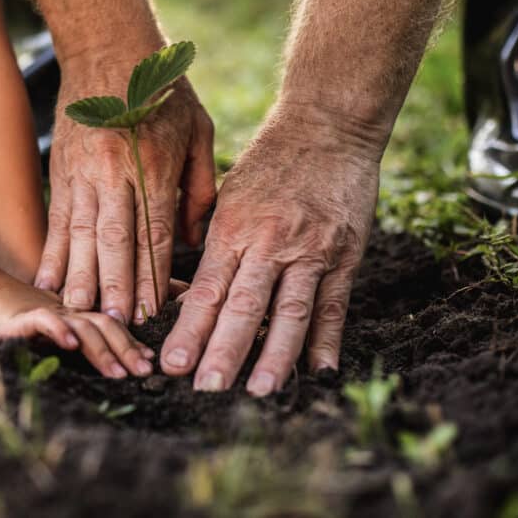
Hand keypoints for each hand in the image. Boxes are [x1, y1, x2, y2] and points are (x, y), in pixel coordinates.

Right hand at [0, 269, 155, 378]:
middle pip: (106, 324)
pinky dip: (60, 331)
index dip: (132, 342)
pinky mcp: (25, 316)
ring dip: (103, 350)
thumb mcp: (52, 330)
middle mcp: (68, 311)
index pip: (111, 324)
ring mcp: (49, 311)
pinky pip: (46, 321)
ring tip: (119, 372)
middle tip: (145, 371)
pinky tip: (71, 345)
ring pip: (83, 326)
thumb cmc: (16, 319)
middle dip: (128, 349)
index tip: (150, 362)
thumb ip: (74, 340)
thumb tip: (101, 361)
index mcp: (77, 315)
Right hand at [35, 76, 216, 325]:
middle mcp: (117, 171)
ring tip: (78, 313)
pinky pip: (57, 218)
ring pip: (82, 234)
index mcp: (155, 164)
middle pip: (116, 239)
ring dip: (81, 277)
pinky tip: (48, 281)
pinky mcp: (61, 170)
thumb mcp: (198, 130)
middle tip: (115, 325)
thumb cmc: (164, 92)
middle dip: (115, 286)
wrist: (109, 49)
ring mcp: (84, 171)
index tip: (152, 310)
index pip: (155, 231)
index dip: (152, 274)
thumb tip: (195, 237)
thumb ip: (200, 186)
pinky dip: (52, 252)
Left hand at [160, 104, 383, 394]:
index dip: (189, 329)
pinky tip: (317, 371)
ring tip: (259, 390)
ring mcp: (311, 250)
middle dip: (223, 351)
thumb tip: (188, 296)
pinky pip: (334, 304)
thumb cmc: (267, 163)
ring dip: (274, 356)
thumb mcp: (227, 196)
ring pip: (290, 312)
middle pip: (244, 306)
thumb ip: (213, 244)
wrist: (326, 127)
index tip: (172, 364)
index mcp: (233, 227)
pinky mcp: (345, 254)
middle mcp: (270, 241)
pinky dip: (327, 339)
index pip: (207, 289)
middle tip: (205, 388)